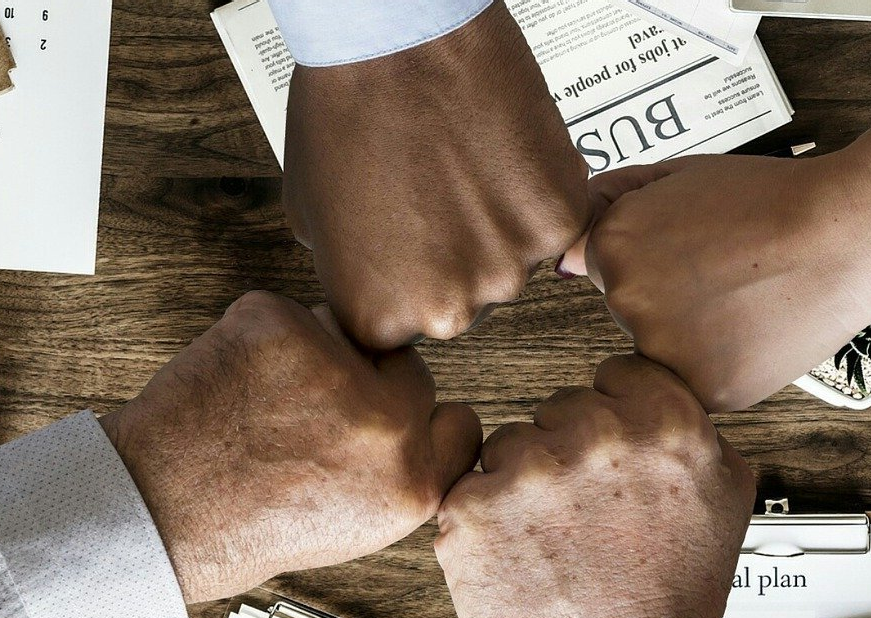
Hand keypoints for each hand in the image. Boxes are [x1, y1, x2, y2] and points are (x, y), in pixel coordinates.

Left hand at [98, 291, 481, 602]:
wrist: (158, 511)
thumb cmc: (240, 528)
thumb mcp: (354, 527)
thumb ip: (397, 472)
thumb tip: (419, 417)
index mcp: (413, 485)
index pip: (460, 421)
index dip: (419, 420)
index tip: (392, 421)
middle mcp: (384, 427)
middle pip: (408, 369)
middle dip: (367, 381)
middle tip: (310, 416)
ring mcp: (334, 371)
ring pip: (345, 333)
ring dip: (315, 355)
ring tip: (267, 406)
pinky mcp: (280, 328)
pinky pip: (288, 313)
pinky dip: (262, 338)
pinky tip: (239, 382)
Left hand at [283, 2, 587, 349]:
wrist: (396, 40)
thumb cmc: (343, 111)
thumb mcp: (313, 215)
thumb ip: (353, 268)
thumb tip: (381, 277)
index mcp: (379, 316)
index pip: (403, 324)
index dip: (405, 274)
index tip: (405, 239)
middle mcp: (447, 309)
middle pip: (465, 299)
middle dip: (454, 254)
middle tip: (438, 192)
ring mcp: (508, 269)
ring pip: (513, 260)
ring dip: (498, 224)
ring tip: (465, 163)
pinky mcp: (557, 221)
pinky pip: (554, 221)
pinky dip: (537, 190)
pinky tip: (500, 149)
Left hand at [434, 355, 753, 617]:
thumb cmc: (672, 606)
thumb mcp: (726, 502)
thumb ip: (699, 435)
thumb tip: (672, 404)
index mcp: (666, 425)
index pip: (617, 374)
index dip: (614, 415)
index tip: (613, 452)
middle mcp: (597, 438)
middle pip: (560, 407)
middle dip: (568, 452)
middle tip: (588, 512)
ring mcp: (530, 472)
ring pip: (510, 444)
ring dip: (523, 483)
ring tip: (556, 539)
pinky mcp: (475, 509)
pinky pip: (468, 487)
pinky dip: (486, 519)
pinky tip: (521, 553)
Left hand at [565, 50, 870, 412]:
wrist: (848, 233)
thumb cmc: (772, 199)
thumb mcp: (680, 176)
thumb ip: (612, 203)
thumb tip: (562, 250)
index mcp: (610, 246)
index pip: (602, 264)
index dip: (657, 252)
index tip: (698, 244)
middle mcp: (625, 301)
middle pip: (632, 308)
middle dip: (671, 294)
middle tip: (731, 269)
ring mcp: (664, 351)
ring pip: (665, 350)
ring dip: (695, 333)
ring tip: (751, 295)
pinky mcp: (706, 390)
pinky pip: (698, 382)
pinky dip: (725, 362)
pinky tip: (759, 326)